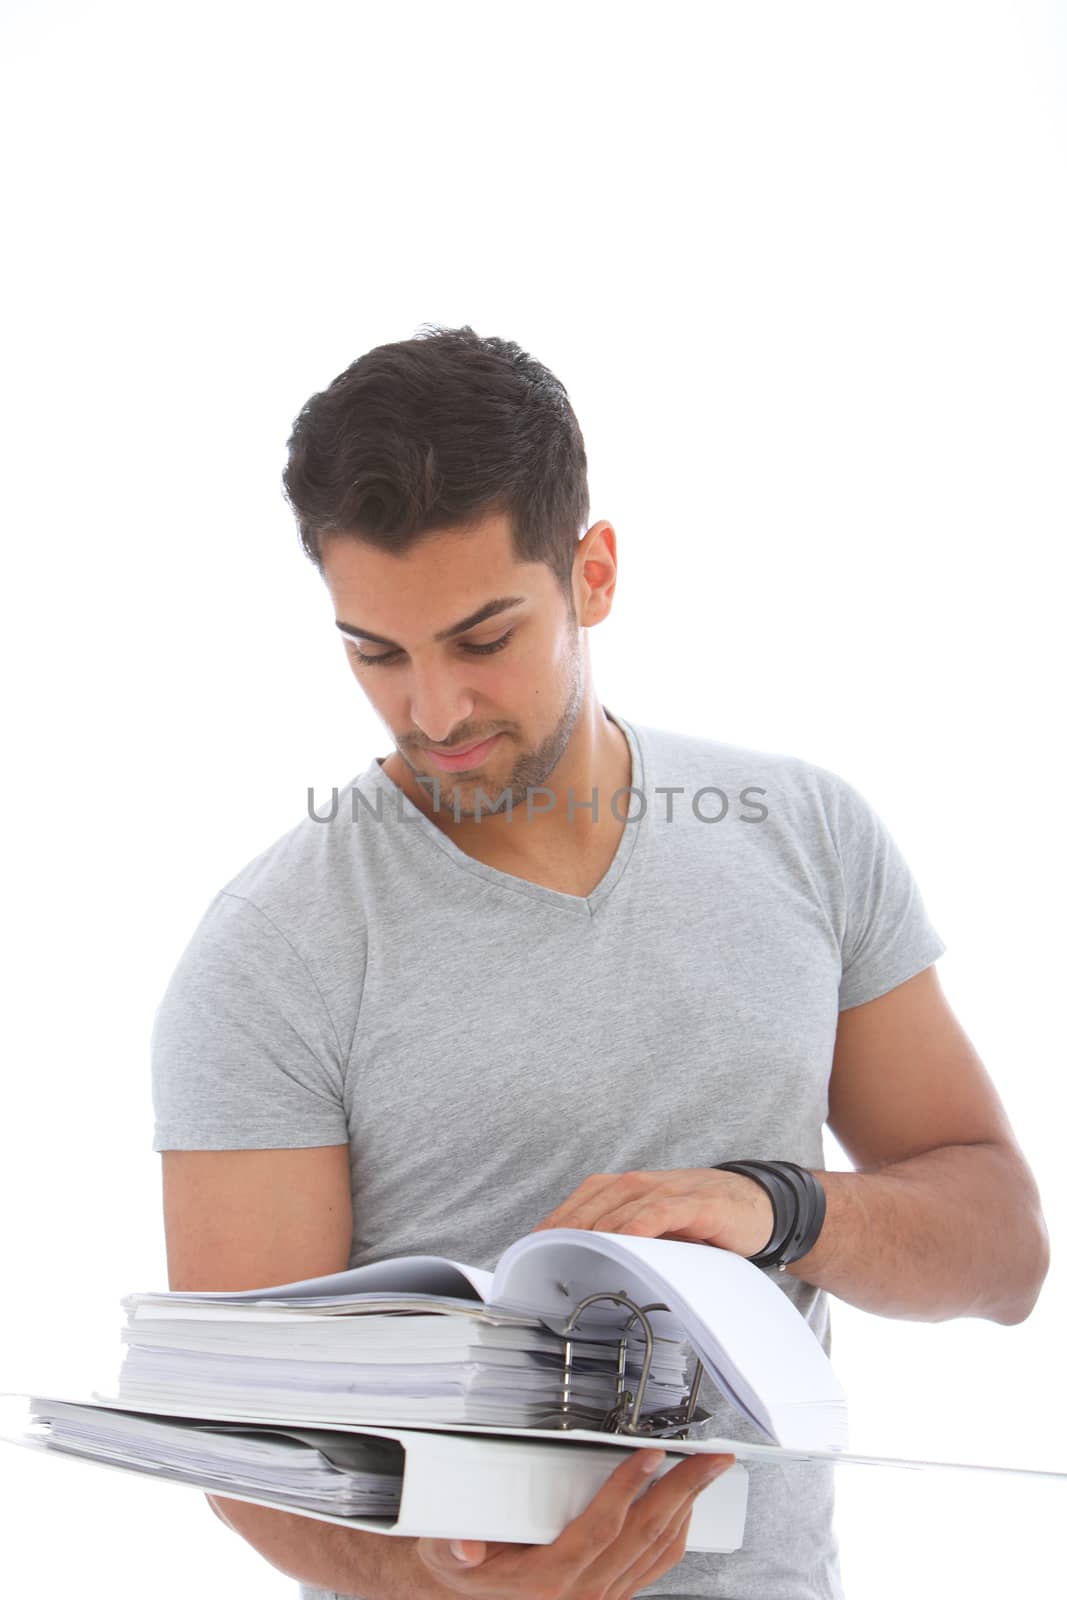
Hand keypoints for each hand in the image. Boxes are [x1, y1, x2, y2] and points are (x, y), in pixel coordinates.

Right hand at [415, 1447, 735, 1597]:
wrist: (463, 1597)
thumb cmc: (461, 1572)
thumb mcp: (445, 1555)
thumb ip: (453, 1548)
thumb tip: (464, 1546)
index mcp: (548, 1582)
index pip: (602, 1529)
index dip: (628, 1488)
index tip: (649, 1456)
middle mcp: (581, 1595)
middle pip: (644, 1536)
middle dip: (683, 1492)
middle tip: (712, 1460)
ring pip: (657, 1552)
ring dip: (687, 1509)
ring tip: (707, 1475)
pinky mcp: (610, 1596)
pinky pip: (654, 1567)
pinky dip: (676, 1535)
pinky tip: (683, 1508)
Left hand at [527, 1168, 773, 1257]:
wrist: (755, 1203)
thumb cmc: (699, 1220)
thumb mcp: (653, 1231)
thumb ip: (622, 1243)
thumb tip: (581, 1273)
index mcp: (621, 1190)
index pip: (575, 1207)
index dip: (549, 1230)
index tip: (527, 1258)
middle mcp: (637, 1185)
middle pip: (588, 1209)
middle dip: (563, 1237)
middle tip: (543, 1267)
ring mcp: (666, 1191)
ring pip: (619, 1209)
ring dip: (593, 1234)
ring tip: (571, 1258)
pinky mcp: (696, 1203)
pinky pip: (660, 1211)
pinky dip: (640, 1225)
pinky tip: (626, 1241)